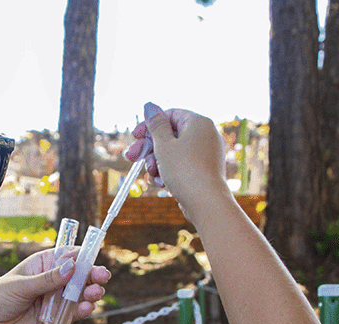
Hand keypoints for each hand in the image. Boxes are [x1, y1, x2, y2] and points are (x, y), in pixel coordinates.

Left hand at [0, 247, 110, 323]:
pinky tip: (86, 308)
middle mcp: (54, 282)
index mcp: (44, 265)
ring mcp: (57, 301)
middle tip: (102, 277)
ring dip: (91, 293)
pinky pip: (74, 314)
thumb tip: (72, 266)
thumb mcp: (21, 285)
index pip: (69, 256)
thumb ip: (47, 279)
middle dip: (93, 276)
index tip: (93, 257)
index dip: (83, 256)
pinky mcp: (58, 320)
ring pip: (81, 295)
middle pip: (80, 276)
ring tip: (95, 293)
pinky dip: (82, 311)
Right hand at [125, 104, 228, 218]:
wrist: (206, 202)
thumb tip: (149, 106)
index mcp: (198, 122)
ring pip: (174, 152)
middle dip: (149, 148)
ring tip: (152, 174)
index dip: (149, 125)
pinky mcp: (204, 170)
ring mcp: (206, 153)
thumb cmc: (185, 170)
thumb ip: (155, 125)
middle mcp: (206, 135)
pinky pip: (182, 165)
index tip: (135, 136)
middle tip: (132, 157)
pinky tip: (162, 183)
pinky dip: (169, 171)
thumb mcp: (163, 145)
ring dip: (157, 163)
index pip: (170, 115)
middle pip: (170, 135)